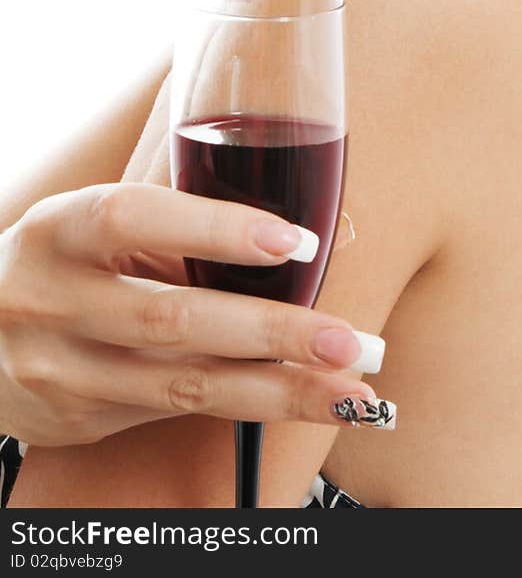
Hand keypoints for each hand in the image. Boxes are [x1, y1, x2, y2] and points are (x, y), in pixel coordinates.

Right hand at [0, 182, 383, 446]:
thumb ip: (167, 225)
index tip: (294, 240)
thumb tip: (288, 236)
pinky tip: (299, 400)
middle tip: (348, 339)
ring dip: (279, 390)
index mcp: (60, 229)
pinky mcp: (80, 419)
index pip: (137, 219)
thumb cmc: (61, 261)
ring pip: (184, 385)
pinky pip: (173, 413)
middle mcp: (53, 300)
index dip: (216, 228)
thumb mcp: (89, 226)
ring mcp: (63, 369)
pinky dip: (246, 408)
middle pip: (173, 320)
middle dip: (273, 333)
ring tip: (351, 388)